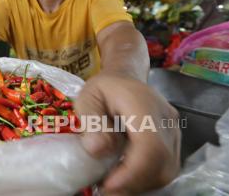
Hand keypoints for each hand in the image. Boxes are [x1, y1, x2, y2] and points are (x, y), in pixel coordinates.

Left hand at [76, 72, 180, 194]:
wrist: (126, 77)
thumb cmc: (104, 88)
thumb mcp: (87, 98)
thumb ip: (92, 123)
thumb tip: (98, 150)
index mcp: (142, 105)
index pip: (149, 145)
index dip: (132, 171)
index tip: (108, 184)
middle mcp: (166, 119)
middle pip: (162, 162)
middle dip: (134, 182)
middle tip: (107, 188)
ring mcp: (174, 130)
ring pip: (167, 169)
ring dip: (141, 183)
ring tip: (115, 183)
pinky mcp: (174, 141)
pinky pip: (166, 167)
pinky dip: (147, 179)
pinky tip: (126, 177)